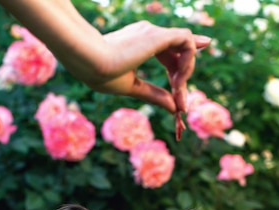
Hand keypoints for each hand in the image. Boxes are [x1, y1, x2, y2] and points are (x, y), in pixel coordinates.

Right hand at [88, 22, 210, 112]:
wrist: (89, 61)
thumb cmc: (102, 74)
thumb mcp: (133, 87)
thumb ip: (154, 95)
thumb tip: (174, 108)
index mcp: (140, 45)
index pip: (169, 56)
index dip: (178, 77)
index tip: (178, 103)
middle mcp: (149, 35)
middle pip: (179, 53)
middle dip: (184, 79)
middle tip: (182, 104)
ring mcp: (154, 33)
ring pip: (187, 44)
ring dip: (187, 71)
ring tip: (177, 91)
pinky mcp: (158, 35)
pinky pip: (187, 42)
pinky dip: (188, 62)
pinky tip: (178, 79)